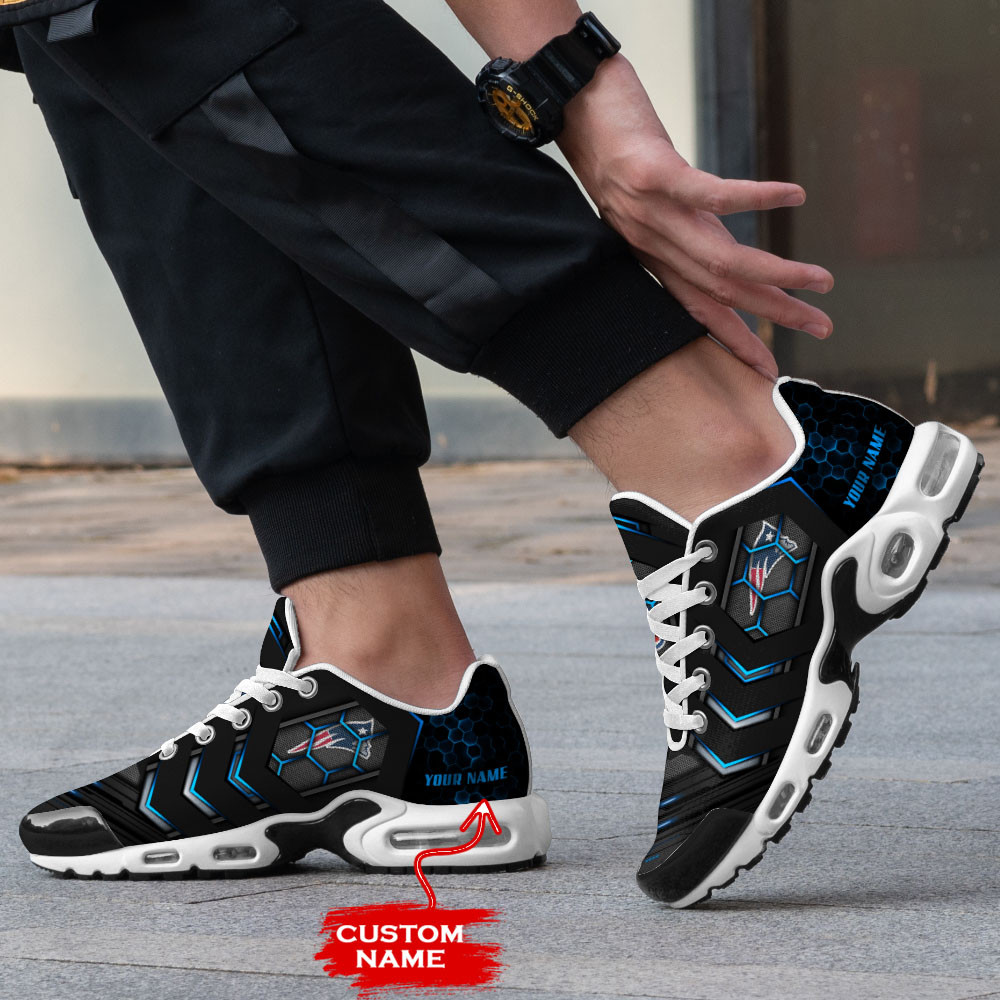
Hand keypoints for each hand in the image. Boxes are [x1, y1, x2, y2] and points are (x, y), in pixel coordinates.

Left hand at [558, 58, 832, 376]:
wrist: (573, 102)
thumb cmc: (615, 147)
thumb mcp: (650, 200)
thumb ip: (684, 229)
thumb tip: (722, 253)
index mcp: (652, 253)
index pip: (697, 308)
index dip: (733, 340)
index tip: (767, 369)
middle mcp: (650, 243)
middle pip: (718, 291)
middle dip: (771, 314)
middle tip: (823, 327)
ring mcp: (650, 212)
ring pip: (719, 258)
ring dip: (774, 274)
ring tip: (820, 281)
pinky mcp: (653, 173)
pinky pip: (711, 195)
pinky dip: (755, 199)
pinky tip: (794, 196)